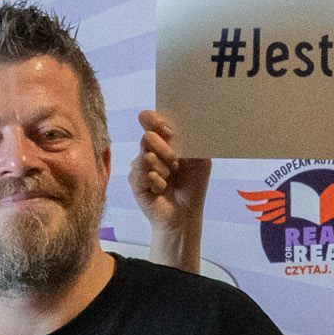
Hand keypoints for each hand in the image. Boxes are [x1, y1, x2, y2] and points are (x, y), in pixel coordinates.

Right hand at [131, 110, 209, 258]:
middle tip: (175, 163)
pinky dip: (157, 182)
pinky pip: (143, 174)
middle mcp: (150, 151)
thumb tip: (173, 125)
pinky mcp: (134, 182)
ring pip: (146, 156)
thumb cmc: (192, 187)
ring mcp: (140, 166)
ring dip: (164, 169)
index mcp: (165, 141)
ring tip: (169, 180)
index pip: (152, 122)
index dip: (154, 119)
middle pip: (148, 136)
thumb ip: (190, 139)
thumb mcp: (199, 159)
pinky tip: (160, 189)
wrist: (185, 215)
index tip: (162, 126)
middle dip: (165, 149)